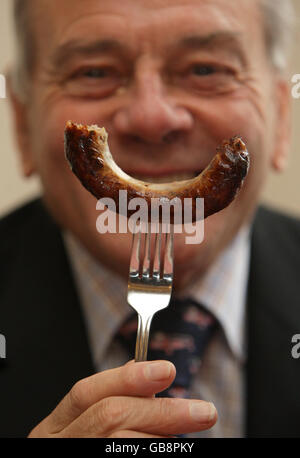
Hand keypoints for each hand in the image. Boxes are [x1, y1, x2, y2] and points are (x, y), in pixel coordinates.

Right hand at [28, 360, 216, 437]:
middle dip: (161, 411)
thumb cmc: (88, 448)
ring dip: (161, 439)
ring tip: (183, 441)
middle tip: (205, 412)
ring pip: (123, 442)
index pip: (87, 392)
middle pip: (110, 416)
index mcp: (55, 428)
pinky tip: (169, 448)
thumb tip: (148, 375)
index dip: (128, 378)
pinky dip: (155, 452)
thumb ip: (114, 403)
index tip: (168, 370)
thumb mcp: (87, 429)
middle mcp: (60, 446)